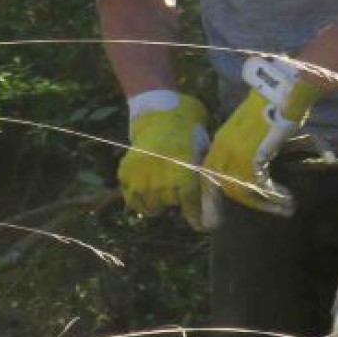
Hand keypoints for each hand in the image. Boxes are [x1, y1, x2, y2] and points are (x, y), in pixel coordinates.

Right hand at [119, 96, 208, 219]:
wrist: (159, 111)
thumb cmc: (188, 131)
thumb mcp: (204, 154)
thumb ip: (207, 185)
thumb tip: (212, 216)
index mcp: (182, 176)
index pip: (190, 208)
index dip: (197, 219)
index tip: (202, 225)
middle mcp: (159, 182)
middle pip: (169, 205)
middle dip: (177, 200)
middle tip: (180, 187)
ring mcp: (139, 179)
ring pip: (150, 207)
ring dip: (158, 201)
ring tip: (163, 188)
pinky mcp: (125, 174)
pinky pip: (131, 199)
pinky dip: (139, 198)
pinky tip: (147, 189)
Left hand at [206, 56, 325, 212]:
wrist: (284, 91)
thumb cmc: (277, 109)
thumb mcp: (259, 135)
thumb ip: (257, 156)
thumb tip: (262, 178)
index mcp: (221, 143)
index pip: (210, 177)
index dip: (211, 199)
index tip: (213, 218)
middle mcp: (223, 149)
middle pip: (225, 188)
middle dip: (249, 204)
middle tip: (273, 211)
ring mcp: (235, 152)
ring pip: (243, 189)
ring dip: (267, 202)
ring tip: (286, 207)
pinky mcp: (251, 155)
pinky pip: (259, 184)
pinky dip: (273, 195)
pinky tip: (286, 198)